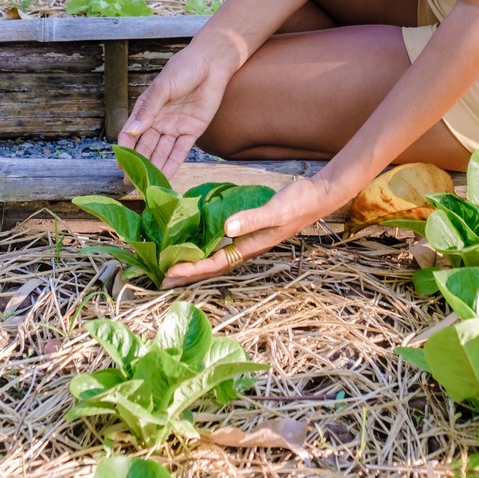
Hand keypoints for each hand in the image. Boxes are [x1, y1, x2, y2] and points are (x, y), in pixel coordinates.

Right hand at [118, 39, 237, 180]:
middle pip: (146, 146)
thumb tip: (132, 131)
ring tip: (147, 186)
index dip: (125, 149)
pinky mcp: (192, 131)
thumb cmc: (184, 68)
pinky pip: (180, 151)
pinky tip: (165, 177)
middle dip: (138, 164)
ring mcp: (175, 127)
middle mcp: (159, 120)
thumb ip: (149, 110)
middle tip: (131, 183)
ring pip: (162, 152)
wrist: (212, 63)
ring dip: (154, 168)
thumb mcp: (163, 87)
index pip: (131, 133)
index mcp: (147, 108)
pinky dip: (173, 164)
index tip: (120, 165)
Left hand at [160, 176, 345, 287]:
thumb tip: (226, 229)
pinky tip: (197, 244)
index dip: (191, 269)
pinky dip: (206, 249)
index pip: (214, 263)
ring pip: (216, 258)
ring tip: (173, 267)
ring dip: (195, 265)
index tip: (169, 273)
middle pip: (212, 267)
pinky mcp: (249, 231)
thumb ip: (251, 219)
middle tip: (161, 280)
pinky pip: (222, 246)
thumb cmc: (297, 203)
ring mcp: (248, 241)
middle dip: (188, 274)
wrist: (317, 197)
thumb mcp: (274, 210)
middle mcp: (246, 248)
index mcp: (249, 247)